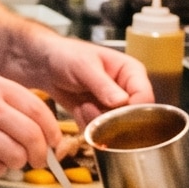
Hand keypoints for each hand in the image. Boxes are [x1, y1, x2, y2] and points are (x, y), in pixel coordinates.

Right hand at [0, 68, 61, 173]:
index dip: (51, 130)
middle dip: (41, 153)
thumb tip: (32, 121)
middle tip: (40, 159)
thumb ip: (2, 97)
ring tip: (9, 159)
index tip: (53, 140)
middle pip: (33, 135)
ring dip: (17, 162)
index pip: (38, 109)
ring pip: (16, 154)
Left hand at [29, 36, 150, 117]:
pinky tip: (78, 109)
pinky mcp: (100, 117)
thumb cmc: (66, 56)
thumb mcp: (84, 66)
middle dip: (110, 118)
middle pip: (133, 118)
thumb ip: (102, 84)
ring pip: (115, 127)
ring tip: (82, 104)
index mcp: (132, 72)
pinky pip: (99, 131)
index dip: (134, 111)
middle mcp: (127, 91)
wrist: (43, 65)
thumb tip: (122, 101)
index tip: (116, 116)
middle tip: (89, 107)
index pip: (145, 98)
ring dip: (96, 120)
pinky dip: (87, 124)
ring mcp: (114, 106)